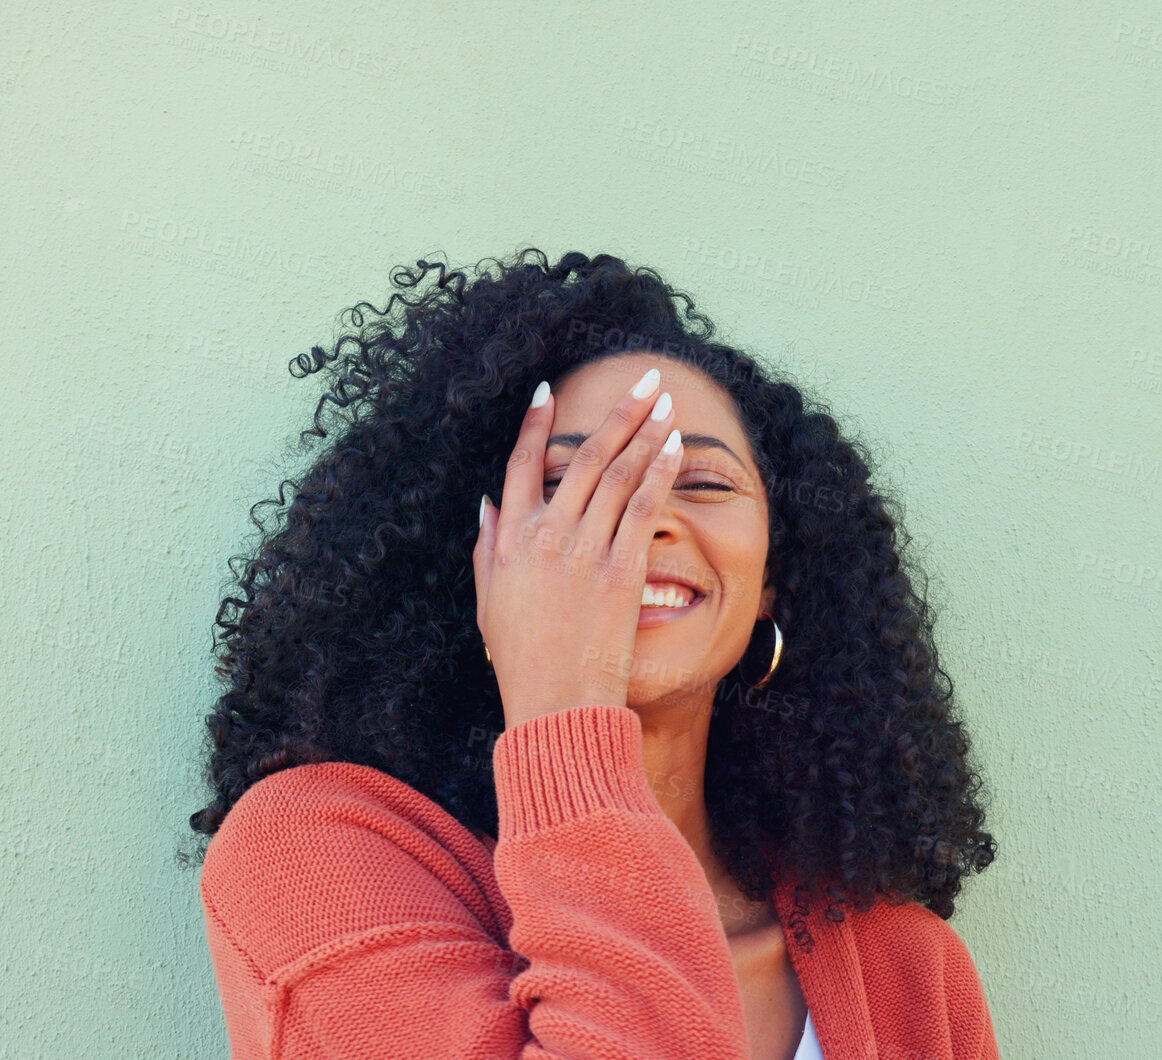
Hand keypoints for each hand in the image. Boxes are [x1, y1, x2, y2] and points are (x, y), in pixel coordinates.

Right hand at [472, 369, 682, 729]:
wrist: (555, 703)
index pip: (520, 465)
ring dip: (646, 430)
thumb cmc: (522, 660)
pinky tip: (675, 445)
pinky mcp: (620, 569)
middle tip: (645, 379)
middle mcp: (545, 536)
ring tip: (666, 400)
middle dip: (619, 411)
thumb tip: (486, 503)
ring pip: (619, 473)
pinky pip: (643, 507)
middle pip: (585, 456)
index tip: (548, 390)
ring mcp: (584, 550)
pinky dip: (660, 471)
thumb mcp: (488, 601)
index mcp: (508, 540)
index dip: (535, 425)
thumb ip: (486, 546)